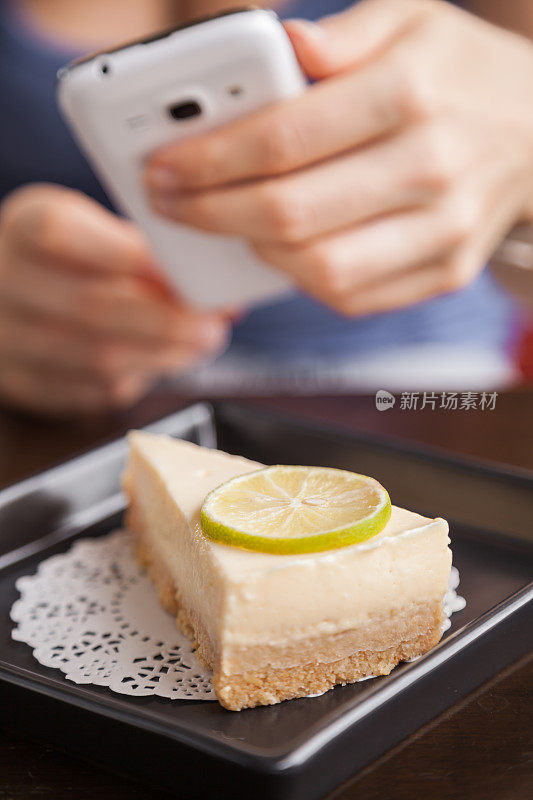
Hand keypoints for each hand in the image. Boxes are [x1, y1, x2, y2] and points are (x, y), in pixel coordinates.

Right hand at [0, 185, 229, 414]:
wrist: (12, 298)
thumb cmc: (67, 258)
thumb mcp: (92, 229)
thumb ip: (142, 252)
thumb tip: (212, 288)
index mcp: (23, 230)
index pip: (64, 235)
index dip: (129, 256)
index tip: (183, 273)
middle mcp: (8, 285)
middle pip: (90, 308)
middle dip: (165, 322)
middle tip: (211, 327)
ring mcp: (12, 341)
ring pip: (98, 360)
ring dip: (162, 355)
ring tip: (199, 345)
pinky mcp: (29, 385)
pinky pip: (95, 390)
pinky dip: (140, 376)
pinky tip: (162, 360)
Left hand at [145, 0, 532, 315]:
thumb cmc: (458, 72)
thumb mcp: (413, 17)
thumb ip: (345, 30)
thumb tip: (283, 47)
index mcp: (411, 92)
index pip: (284, 139)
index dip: (208, 160)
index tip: (164, 167)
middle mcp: (431, 168)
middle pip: (291, 214)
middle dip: (211, 214)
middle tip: (171, 203)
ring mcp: (442, 231)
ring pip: (319, 269)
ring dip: (254, 251)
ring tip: (226, 221)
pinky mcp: (444, 271)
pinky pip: (352, 297)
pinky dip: (300, 279)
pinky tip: (281, 247)